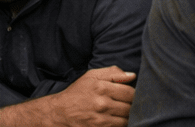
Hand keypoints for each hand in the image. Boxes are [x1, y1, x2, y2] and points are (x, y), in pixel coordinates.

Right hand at [0, 67, 133, 126]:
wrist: (61, 112)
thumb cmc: (78, 92)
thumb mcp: (91, 76)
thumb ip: (112, 73)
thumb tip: (132, 76)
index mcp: (101, 87)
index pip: (130, 92)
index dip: (133, 94)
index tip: (129, 94)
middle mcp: (103, 103)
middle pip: (131, 106)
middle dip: (131, 105)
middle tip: (125, 103)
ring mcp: (102, 119)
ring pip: (128, 119)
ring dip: (127, 116)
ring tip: (120, 111)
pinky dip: (120, 123)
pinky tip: (115, 119)